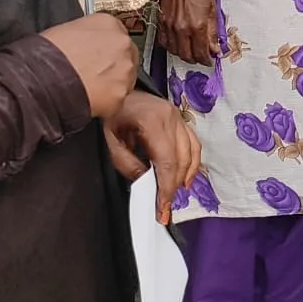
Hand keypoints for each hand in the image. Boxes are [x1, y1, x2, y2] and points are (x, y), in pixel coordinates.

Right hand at [41, 14, 138, 119]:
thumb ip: (87, 35)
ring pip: (125, 80)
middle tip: (94, 77)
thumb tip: (88, 46)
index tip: (98, 59)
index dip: (106, 50)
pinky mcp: (121, 94)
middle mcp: (123, 43)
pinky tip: (89, 103)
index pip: (117, 35)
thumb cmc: (45, 55)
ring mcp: (125, 69)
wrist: (39, 80)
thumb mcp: (66, 30)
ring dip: (112, 86)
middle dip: (113, 68)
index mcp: (109, 23)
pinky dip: (106, 106)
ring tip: (89, 92)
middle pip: (126, 57)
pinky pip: (117, 102)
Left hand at [104, 91, 201, 224]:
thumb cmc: (110, 116)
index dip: (166, 188)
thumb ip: (127, 164)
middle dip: (175, 186)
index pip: (166, 162)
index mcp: (153, 122)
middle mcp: (171, 117)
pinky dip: (192, 161)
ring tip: (177, 194)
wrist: (115, 92)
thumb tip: (146, 182)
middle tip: (166, 209)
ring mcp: (178, 116)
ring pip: (192, 150)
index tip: (162, 209)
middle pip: (181, 158)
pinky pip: (193, 142)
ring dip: (186, 175)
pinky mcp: (179, 118)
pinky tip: (186, 176)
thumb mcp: (110, 142)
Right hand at [158, 0, 219, 66]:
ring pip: (174, 51)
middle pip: (186, 56)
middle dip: (195, 60)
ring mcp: (170, 27)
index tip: (210, 60)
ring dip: (183, 54)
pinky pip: (164, 42)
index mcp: (197, 26)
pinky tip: (178, 44)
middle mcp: (182, 30)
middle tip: (201, 57)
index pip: (201, 52)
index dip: (206, 60)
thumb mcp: (213, 10)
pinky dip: (171, 47)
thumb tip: (215, 47)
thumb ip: (213, 31)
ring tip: (191, 51)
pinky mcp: (161, 23)